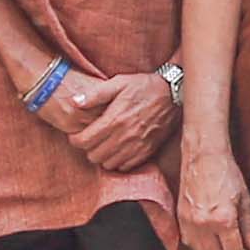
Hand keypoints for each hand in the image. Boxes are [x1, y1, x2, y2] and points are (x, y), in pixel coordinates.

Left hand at [49, 68, 176, 172]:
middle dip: (87, 149)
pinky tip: (118, 150)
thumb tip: (75, 101)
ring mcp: (136, 146)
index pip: (84, 141)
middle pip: (93, 155)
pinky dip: (118, 162)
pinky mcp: (147, 151)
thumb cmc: (144, 86)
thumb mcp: (119, 82)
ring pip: (108, 164)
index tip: (76, 135)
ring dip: (102, 156)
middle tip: (89, 139)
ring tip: (103, 145)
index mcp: (114, 119)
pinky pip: (125, 166)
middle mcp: (124, 136)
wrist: (175, 93)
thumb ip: (95, 94)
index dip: (75, 140)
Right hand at [164, 148, 249, 249]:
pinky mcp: (181, 219)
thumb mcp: (245, 201)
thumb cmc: (228, 176)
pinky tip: (210, 242)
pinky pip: (189, 244)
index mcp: (224, 219)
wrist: (204, 158)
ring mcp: (190, 222)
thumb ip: (249, 228)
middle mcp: (205, 224)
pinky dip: (200, 248)